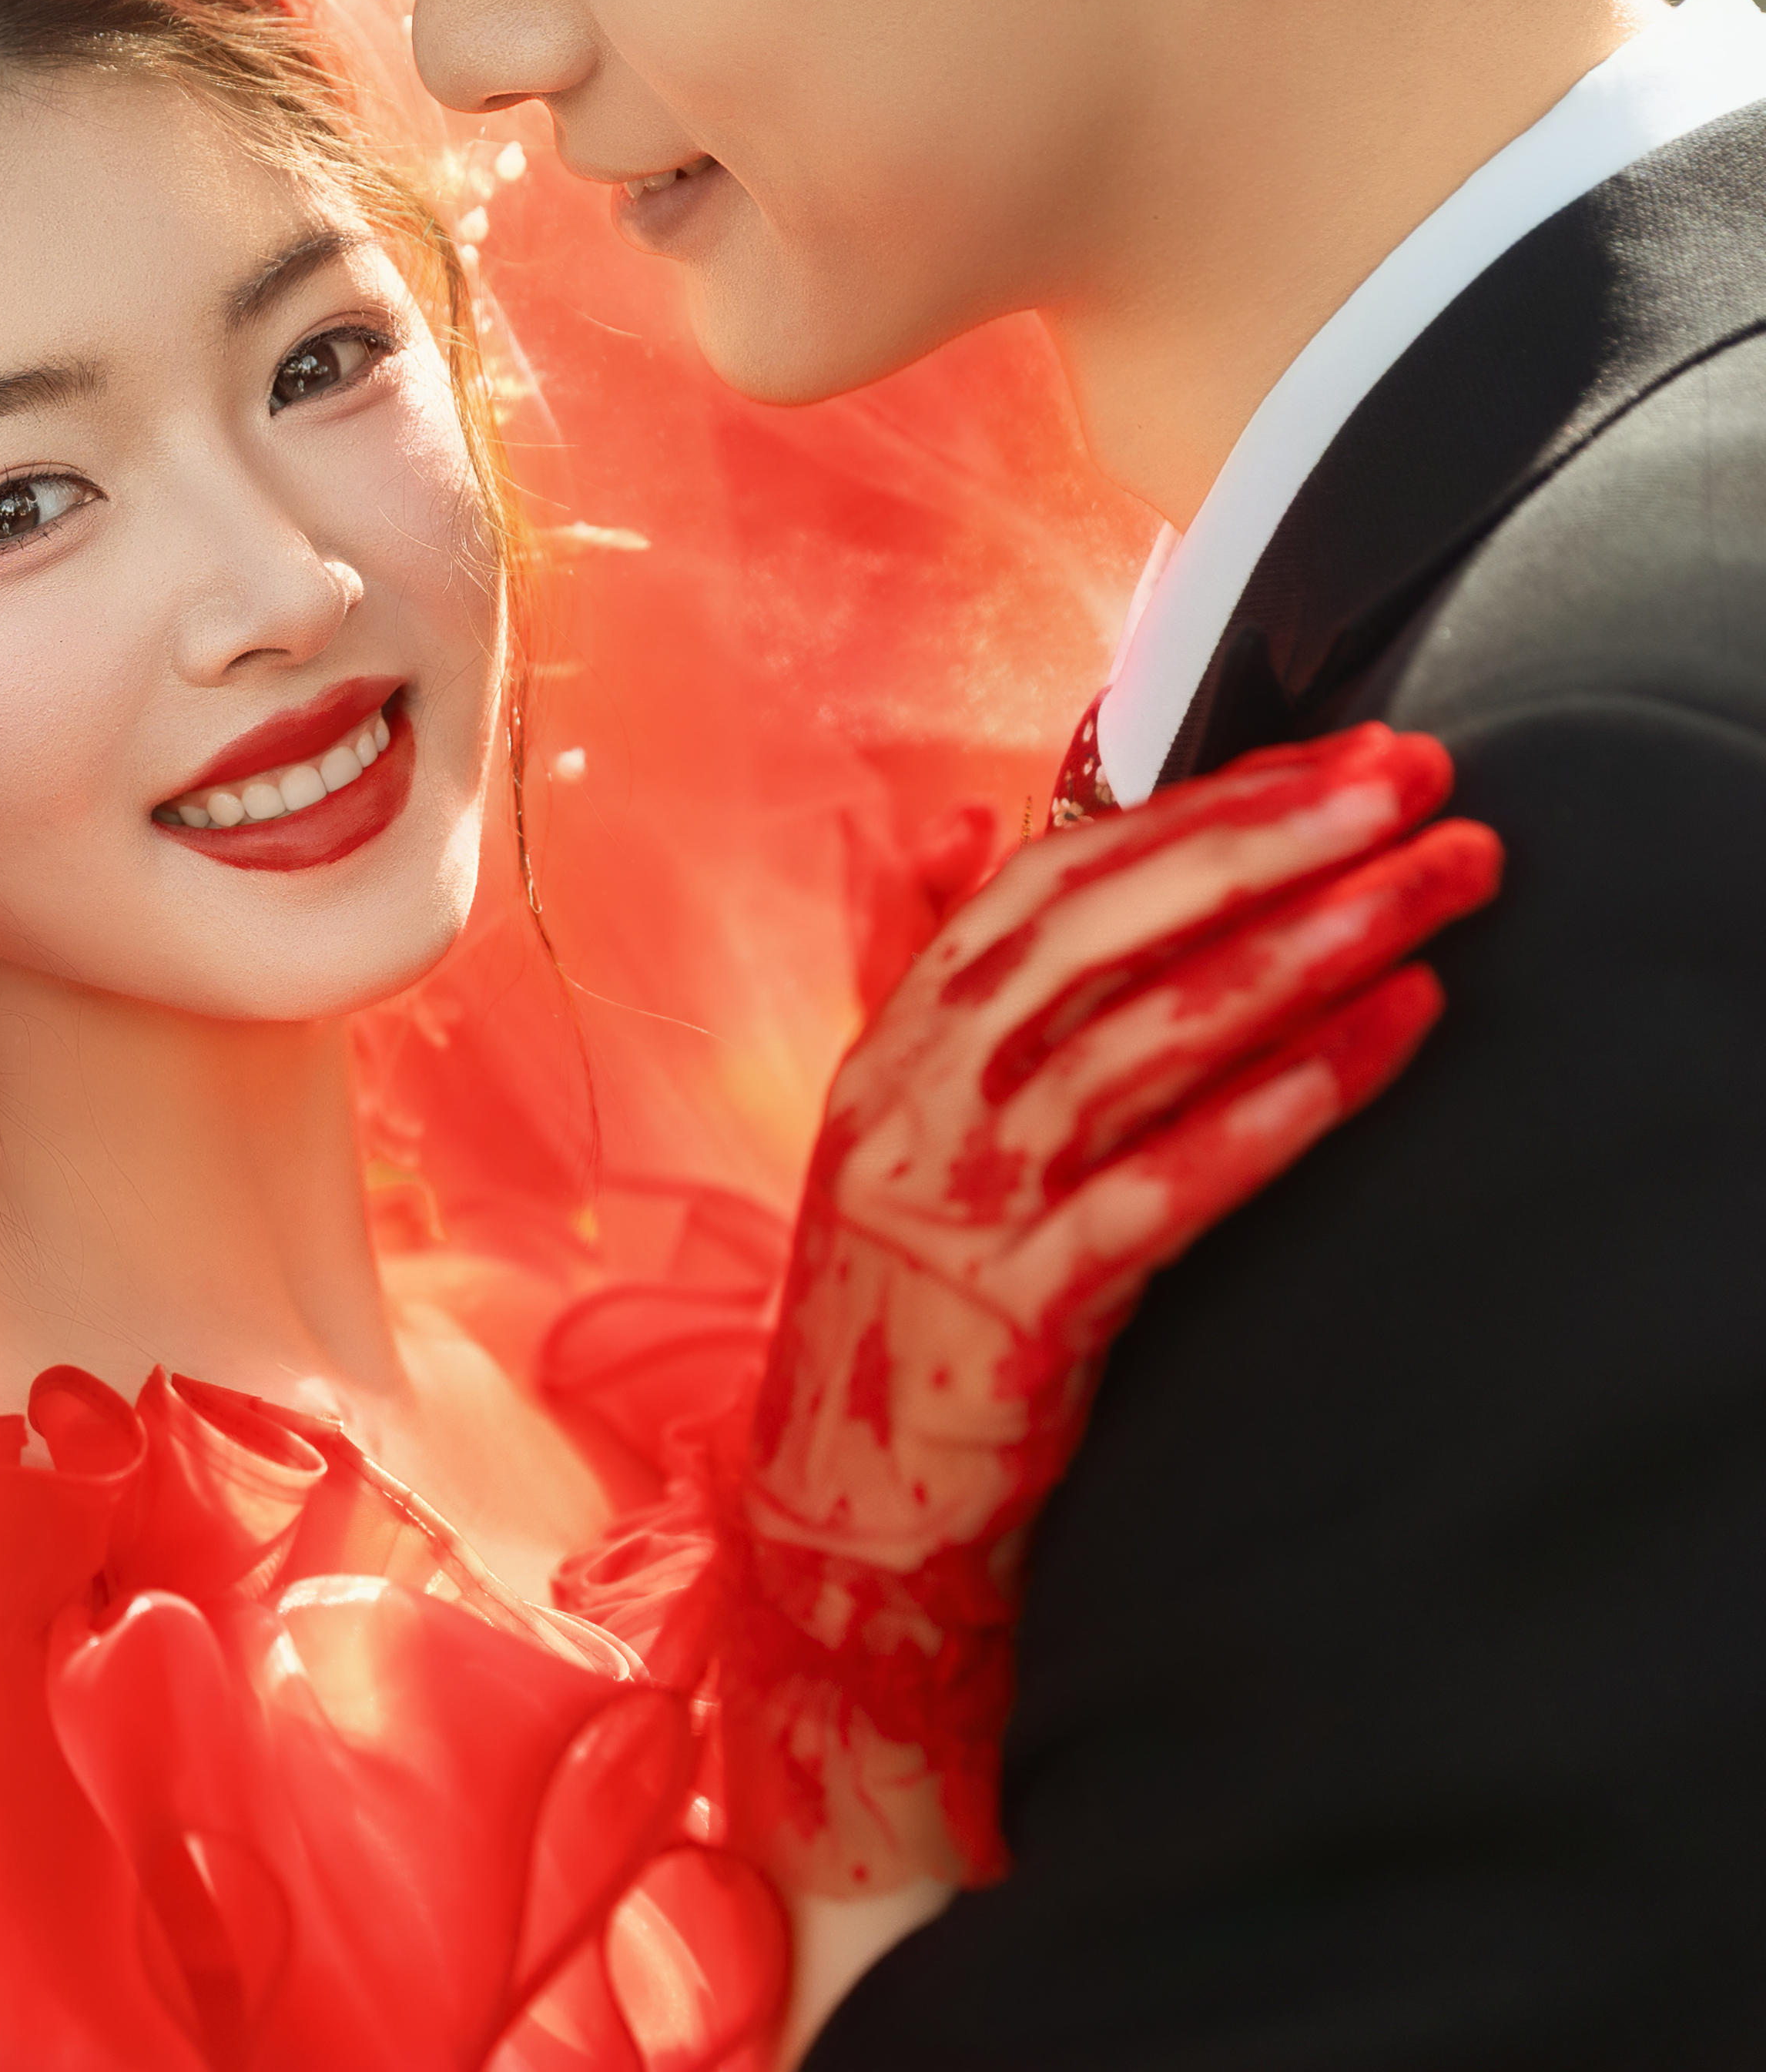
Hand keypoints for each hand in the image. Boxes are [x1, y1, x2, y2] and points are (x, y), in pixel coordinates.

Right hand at [734, 724, 1501, 1892]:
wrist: (840, 1506)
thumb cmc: (895, 1303)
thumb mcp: (891, 1119)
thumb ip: (921, 965)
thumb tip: (961, 823)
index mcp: (894, 1040)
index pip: (1050, 877)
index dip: (1195, 808)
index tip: (1331, 764)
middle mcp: (915, 1098)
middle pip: (1104, 932)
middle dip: (1271, 843)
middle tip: (1410, 788)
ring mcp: (959, 1199)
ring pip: (1144, 1038)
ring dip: (1303, 950)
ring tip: (1429, 894)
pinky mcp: (1019, 1307)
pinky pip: (1166, 1186)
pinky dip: (1278, 1105)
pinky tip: (1381, 1040)